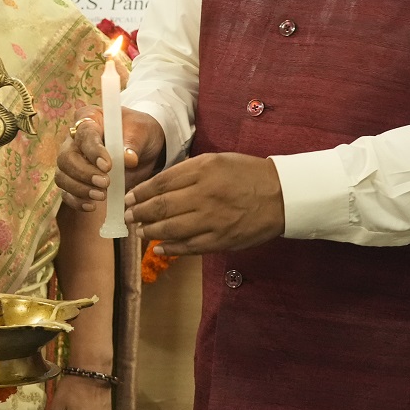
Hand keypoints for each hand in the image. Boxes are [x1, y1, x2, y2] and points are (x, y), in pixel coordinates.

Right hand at [54, 110, 164, 211]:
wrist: (144, 148)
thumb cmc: (139, 132)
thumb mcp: (141, 131)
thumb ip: (133, 142)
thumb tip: (128, 159)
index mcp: (89, 118)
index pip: (84, 135)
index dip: (93, 152)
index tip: (108, 166)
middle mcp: (75, 140)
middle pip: (66, 158)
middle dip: (83, 173)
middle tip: (105, 183)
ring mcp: (72, 161)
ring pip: (62, 176)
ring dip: (79, 189)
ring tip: (101, 196)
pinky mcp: (76, 180)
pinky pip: (66, 192)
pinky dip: (76, 201)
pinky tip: (91, 206)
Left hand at [126, 152, 283, 254]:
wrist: (281, 195)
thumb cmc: (247, 174)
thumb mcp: (217, 160)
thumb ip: (188, 171)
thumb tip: (159, 186)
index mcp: (202, 170)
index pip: (161, 183)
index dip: (140, 193)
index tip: (128, 198)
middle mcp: (204, 195)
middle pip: (161, 207)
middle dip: (139, 213)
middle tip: (128, 217)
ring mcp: (212, 220)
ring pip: (171, 229)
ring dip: (150, 232)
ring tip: (140, 232)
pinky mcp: (221, 240)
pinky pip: (189, 247)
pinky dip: (171, 249)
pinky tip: (159, 247)